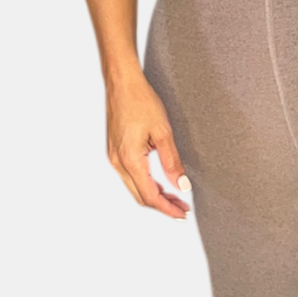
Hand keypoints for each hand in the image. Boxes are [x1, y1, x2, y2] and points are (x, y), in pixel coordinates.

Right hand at [106, 74, 192, 218]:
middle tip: (182, 208)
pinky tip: (159, 181)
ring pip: (135, 187)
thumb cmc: (141, 101)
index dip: (167, 208)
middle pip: (140, 196)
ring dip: (154, 194)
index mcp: (129, 159)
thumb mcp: (163, 132)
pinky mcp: (115, 151)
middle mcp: (118, 162)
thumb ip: (172, 162)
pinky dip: (146, 183)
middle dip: (162, 205)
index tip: (182, 213)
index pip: (149, 195)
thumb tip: (181, 186)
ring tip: (175, 197)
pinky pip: (130, 176)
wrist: (122, 82)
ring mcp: (114, 157)